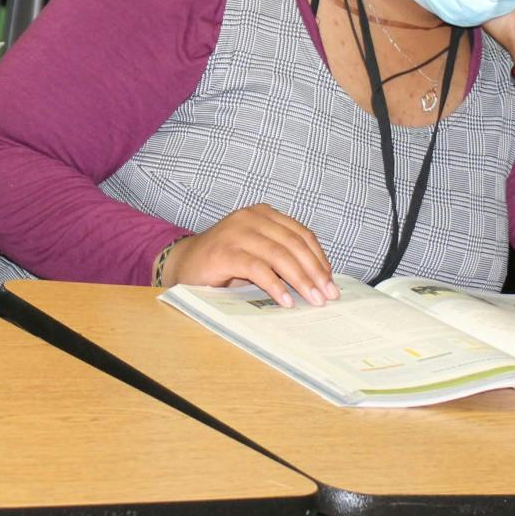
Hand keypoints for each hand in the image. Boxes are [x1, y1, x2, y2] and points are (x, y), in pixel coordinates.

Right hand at [161, 205, 339, 307]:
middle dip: (314, 271)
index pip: (302, 234)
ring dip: (300, 280)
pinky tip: (285, 301)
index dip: (319, 258)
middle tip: (328, 295)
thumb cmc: (225, 262)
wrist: (184, 264)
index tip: (331, 282)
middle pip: (294, 244)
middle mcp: (251, 217)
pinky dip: (275, 286)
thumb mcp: (258, 253)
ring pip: (279, 255)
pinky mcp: (224, 252)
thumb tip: (319, 281)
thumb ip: (282, 257)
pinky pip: (257, 268)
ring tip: (313, 299)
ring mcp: (236, 233)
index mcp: (264, 214)